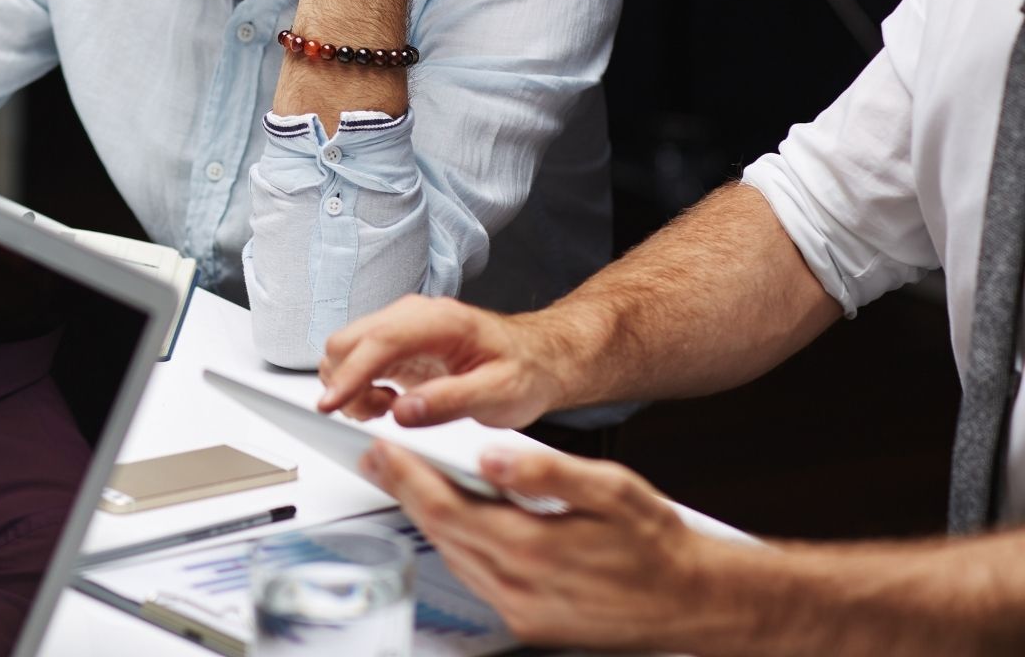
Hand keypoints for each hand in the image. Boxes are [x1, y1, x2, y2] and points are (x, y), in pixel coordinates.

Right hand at [316, 294, 559, 427]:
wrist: (536, 359)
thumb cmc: (524, 372)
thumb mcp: (500, 395)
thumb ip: (451, 402)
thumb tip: (404, 412)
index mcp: (439, 321)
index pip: (379, 341)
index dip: (350, 374)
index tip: (330, 405)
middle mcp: (412, 316)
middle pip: (348, 341)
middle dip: (346, 383)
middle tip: (377, 415)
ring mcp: (400, 328)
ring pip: (345, 350)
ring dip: (351, 386)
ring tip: (387, 409)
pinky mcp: (395, 344)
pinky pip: (356, 360)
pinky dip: (357, 385)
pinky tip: (387, 402)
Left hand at [363, 441, 711, 649]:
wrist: (695, 602)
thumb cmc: (659, 545)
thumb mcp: (613, 491)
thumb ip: (549, 472)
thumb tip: (494, 457)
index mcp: (534, 548)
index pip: (446, 509)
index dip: (406, 478)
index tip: (380, 450)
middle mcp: (519, 587)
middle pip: (440, 534)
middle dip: (404, 492)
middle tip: (378, 459)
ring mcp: (521, 611)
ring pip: (454, 558)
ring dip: (426, 519)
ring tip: (405, 482)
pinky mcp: (527, 624)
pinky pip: (476, 579)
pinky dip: (456, 545)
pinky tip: (452, 522)